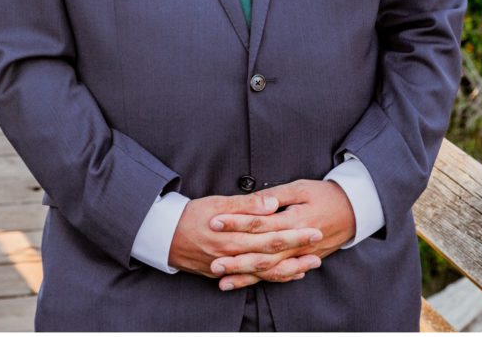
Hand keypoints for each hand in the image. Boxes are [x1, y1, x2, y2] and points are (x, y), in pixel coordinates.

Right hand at [168, 193, 322, 284]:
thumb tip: (271, 203)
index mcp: (233, 236)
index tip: (314, 228)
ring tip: (312, 263)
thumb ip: (245, 205)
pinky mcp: (224, 274)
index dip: (294, 233)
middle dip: (298, 249)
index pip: (270, 236)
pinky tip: (288, 274)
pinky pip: (253, 278)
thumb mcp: (216, 203)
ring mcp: (230, 267)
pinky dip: (273, 277)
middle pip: (272, 255)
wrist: (162, 235)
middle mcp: (233, 255)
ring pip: (265, 271)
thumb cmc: (189, 215)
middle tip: (319, 242)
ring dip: (291, 268)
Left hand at [207, 179, 355, 289]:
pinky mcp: (303, 260)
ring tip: (223, 281)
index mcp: (295, 220)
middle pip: (263, 253)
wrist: (354, 210)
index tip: (214, 222)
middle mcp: (297, 242)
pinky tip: (246, 284)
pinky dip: (263, 281)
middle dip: (237, 260)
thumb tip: (256, 200)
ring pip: (271, 270)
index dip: (236, 223)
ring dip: (247, 276)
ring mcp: (301, 255)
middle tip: (214, 263)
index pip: (260, 223)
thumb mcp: (300, 188)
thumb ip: (276, 195)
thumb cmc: (324, 195)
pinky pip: (282, 274)